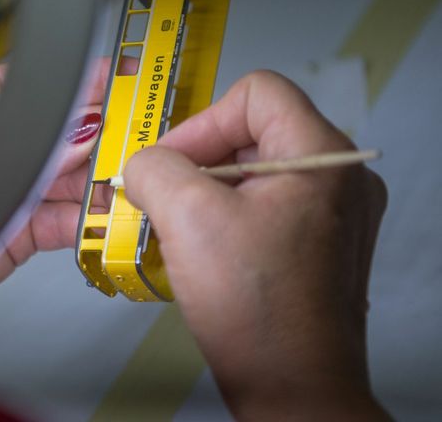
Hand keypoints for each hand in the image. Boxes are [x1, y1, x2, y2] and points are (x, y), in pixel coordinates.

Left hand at [0, 61, 111, 376]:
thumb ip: (21, 153)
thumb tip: (77, 131)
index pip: (41, 91)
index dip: (86, 84)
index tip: (128, 82)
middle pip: (68, 133)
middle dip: (110, 133)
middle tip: (148, 137)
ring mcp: (11, 193)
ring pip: (75, 177)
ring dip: (107, 179)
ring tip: (139, 181)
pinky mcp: (19, 233)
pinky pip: (67, 220)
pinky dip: (92, 220)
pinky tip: (113, 217)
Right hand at [123, 70, 388, 418]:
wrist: (294, 390)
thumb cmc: (259, 312)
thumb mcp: (187, 218)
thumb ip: (154, 167)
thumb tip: (143, 163)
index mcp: (323, 158)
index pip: (256, 92)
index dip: (204, 120)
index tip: (173, 163)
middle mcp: (339, 180)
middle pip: (253, 131)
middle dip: (197, 162)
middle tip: (164, 197)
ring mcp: (334, 216)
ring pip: (253, 172)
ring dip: (205, 194)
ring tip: (180, 231)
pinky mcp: (319, 247)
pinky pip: (263, 207)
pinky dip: (225, 219)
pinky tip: (203, 254)